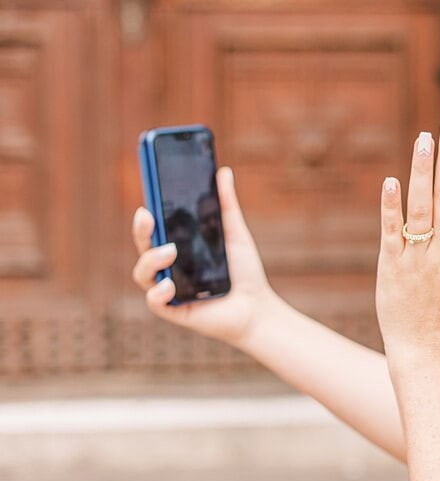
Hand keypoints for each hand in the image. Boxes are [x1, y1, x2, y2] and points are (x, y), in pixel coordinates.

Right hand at [130, 166, 276, 348]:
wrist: (256, 306)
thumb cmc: (244, 271)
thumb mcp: (234, 234)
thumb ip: (226, 205)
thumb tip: (223, 171)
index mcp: (178, 246)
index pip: (155, 227)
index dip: (147, 213)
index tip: (147, 195)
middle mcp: (167, 266)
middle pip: (143, 246)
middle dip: (141, 230)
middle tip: (147, 215)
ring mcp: (167, 288)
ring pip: (143, 272)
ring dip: (151, 259)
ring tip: (170, 251)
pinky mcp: (172, 309)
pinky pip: (155, 301)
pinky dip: (159, 292)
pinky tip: (170, 285)